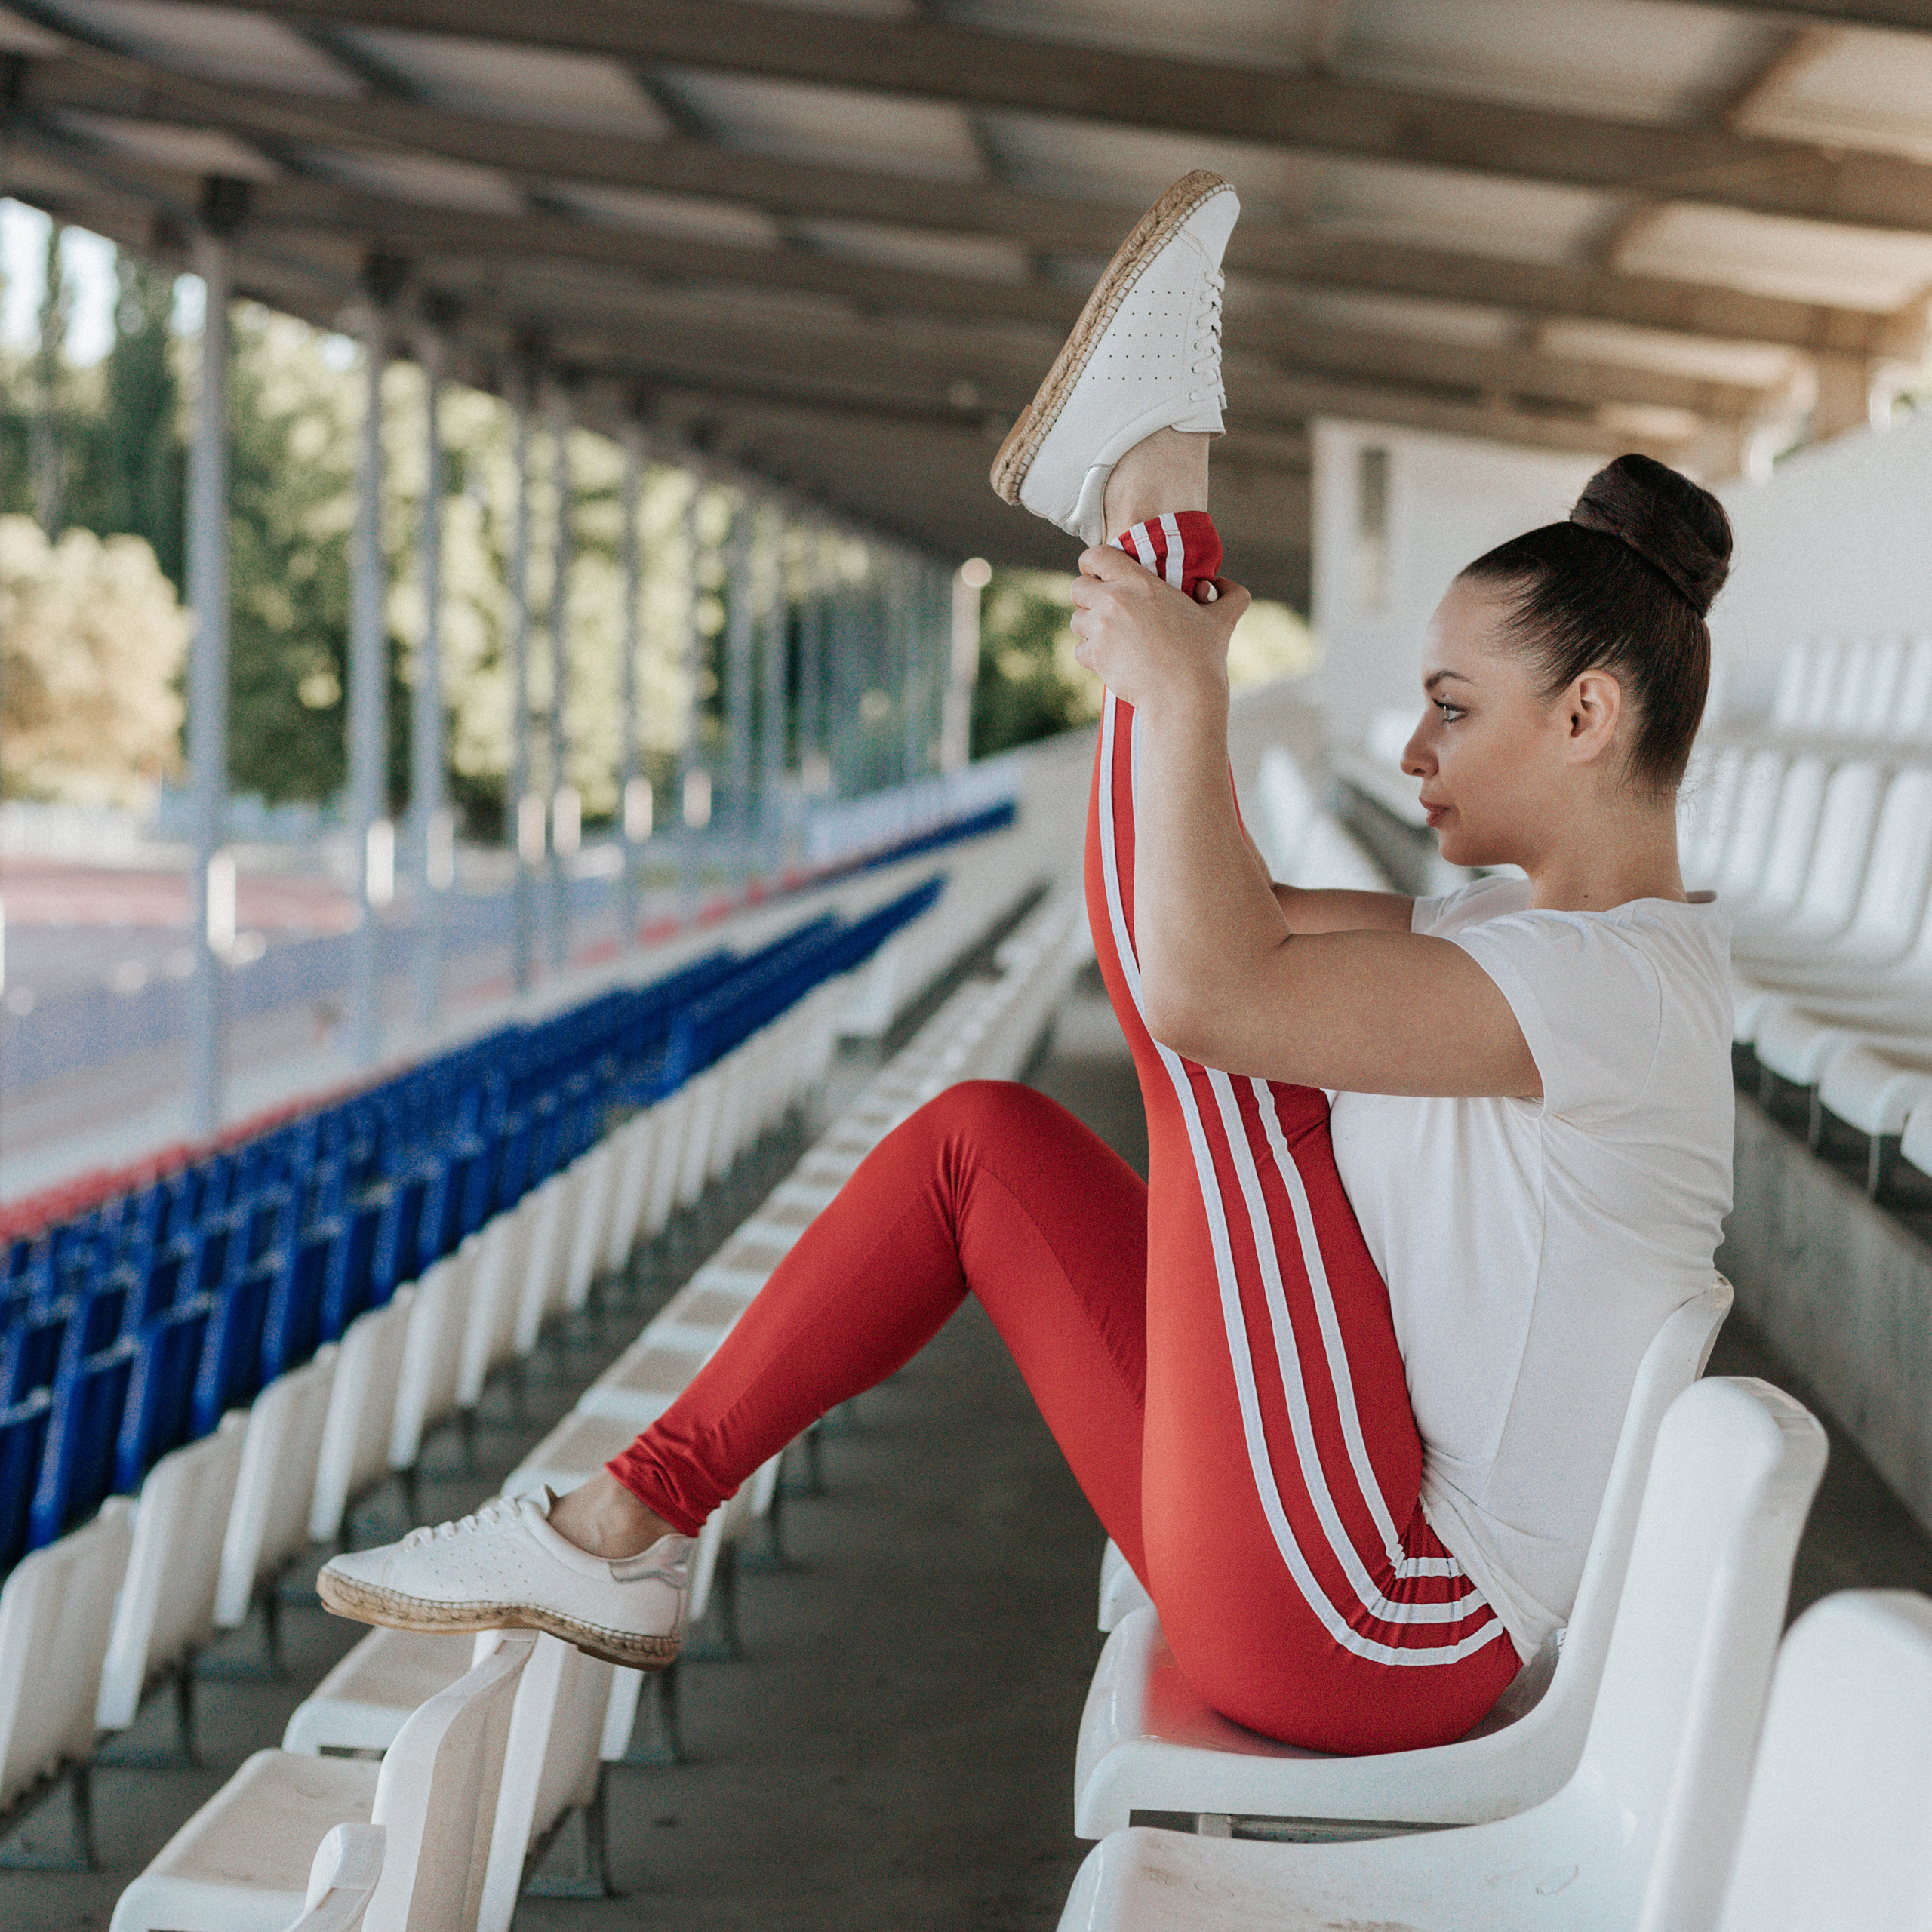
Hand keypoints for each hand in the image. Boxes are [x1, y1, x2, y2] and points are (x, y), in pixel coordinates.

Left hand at [1068, 545, 1251, 719]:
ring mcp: (1101, 629)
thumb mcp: (1224, 618)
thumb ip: (1230, 594)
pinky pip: (1080, 649)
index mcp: (1139, 583)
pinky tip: (1112, 659)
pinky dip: (1091, 655)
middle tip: (1103, 608)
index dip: (1092, 562)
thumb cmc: (1204, 656)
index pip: (1097, 556)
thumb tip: (1225, 582)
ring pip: (1076, 619)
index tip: (1096, 572)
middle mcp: (1114, 601)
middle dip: (1087, 596)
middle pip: (1077, 587)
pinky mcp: (1095, 657)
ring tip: (1110, 635)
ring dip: (1088, 626)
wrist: (1184, 696)